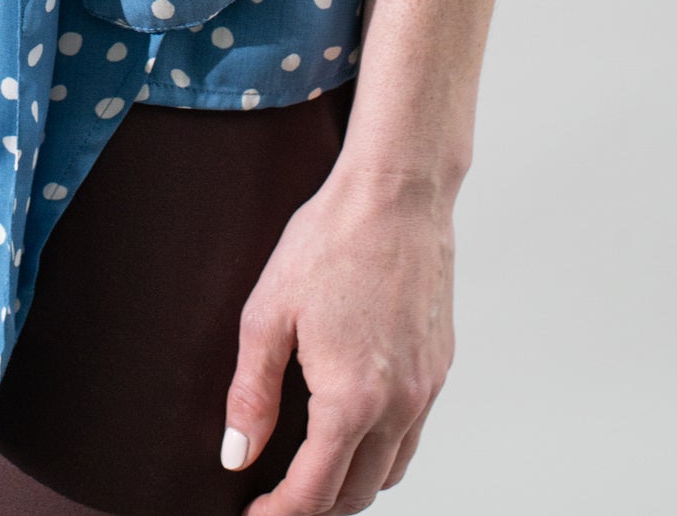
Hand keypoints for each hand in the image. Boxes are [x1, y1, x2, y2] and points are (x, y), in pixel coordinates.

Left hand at [222, 166, 455, 513]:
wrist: (398, 193)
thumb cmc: (330, 240)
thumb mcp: (268, 313)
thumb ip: (251, 393)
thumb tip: (237, 453)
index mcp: (353, 398)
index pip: (315, 492)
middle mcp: (399, 405)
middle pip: (357, 494)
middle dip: (314, 507)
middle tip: (275, 497)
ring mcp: (426, 388)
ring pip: (392, 471)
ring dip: (351, 484)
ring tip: (312, 468)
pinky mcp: (440, 366)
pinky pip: (413, 434)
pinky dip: (383, 449)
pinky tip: (353, 424)